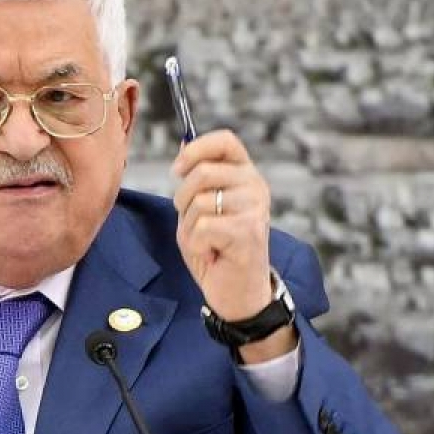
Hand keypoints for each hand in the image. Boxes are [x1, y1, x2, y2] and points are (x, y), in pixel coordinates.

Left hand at [171, 130, 272, 321]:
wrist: (237, 292)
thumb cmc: (216, 249)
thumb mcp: (200, 209)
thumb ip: (195, 179)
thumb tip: (183, 144)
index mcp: (244, 175)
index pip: (225, 141)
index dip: (196, 150)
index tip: (177, 170)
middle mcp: (255, 186)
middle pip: (203, 171)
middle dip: (183, 199)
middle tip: (194, 222)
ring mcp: (255, 208)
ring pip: (200, 202)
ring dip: (190, 226)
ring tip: (206, 240)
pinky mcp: (248, 231)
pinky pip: (202, 226)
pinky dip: (196, 244)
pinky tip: (211, 253)